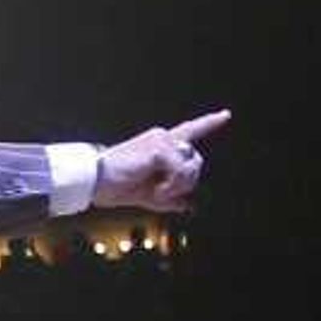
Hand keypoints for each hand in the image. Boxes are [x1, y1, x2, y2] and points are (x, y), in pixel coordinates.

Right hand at [96, 108, 231, 213]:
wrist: (94, 181)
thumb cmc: (116, 187)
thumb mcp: (149, 196)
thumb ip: (172, 198)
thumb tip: (190, 205)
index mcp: (160, 144)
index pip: (190, 131)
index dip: (209, 123)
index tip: (226, 115)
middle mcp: (163, 137)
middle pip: (195, 161)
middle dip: (185, 183)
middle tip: (161, 195)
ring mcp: (162, 140)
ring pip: (191, 166)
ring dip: (178, 186)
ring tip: (156, 192)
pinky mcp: (160, 149)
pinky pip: (181, 172)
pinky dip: (171, 187)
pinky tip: (155, 191)